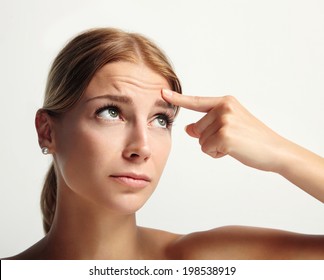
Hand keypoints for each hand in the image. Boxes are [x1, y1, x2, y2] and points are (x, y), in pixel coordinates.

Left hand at [162, 89, 287, 171]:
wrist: (275, 150)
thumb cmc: (252, 138)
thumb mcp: (229, 126)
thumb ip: (207, 125)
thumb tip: (188, 129)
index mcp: (226, 102)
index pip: (197, 101)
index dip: (178, 99)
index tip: (163, 92)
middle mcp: (224, 108)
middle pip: (197, 128)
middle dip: (209, 138)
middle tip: (232, 139)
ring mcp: (225, 120)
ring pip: (201, 140)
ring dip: (214, 147)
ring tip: (234, 144)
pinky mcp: (225, 136)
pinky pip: (207, 149)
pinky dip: (217, 154)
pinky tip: (233, 150)